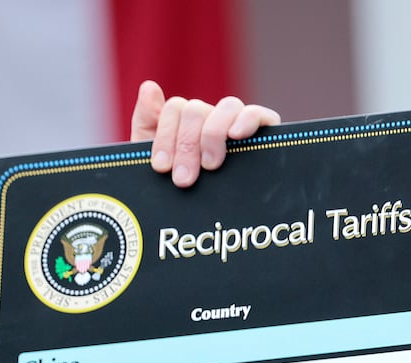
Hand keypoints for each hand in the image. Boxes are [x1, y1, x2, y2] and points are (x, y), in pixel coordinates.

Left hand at [129, 80, 281, 187]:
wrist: (204, 228)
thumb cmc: (177, 192)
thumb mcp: (154, 161)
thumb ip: (147, 123)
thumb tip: (149, 86)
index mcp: (185, 124)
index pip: (175, 109)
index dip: (166, 136)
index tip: (162, 167)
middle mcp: (211, 120)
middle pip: (197, 110)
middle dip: (186, 145)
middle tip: (183, 179)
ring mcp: (237, 125)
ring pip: (227, 106)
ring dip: (213, 134)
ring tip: (210, 165)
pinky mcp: (264, 134)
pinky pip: (259, 114)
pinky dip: (247, 119)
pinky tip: (236, 135)